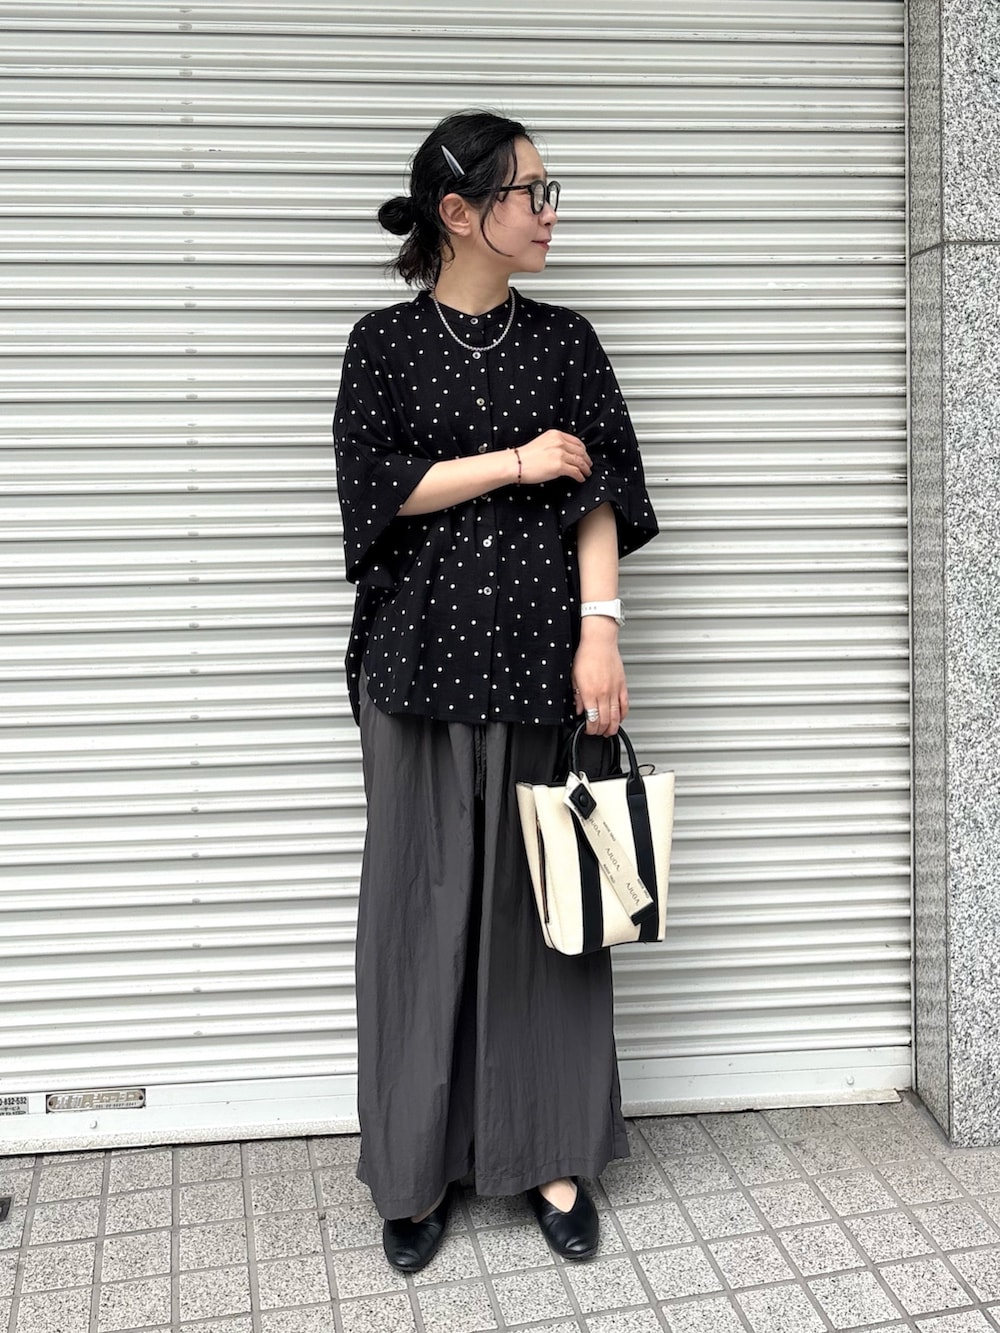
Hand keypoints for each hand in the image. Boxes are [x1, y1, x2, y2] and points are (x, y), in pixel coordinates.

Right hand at [518, 430, 591, 484]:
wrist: (516, 463)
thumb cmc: (526, 456)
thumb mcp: (543, 442)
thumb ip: (555, 444)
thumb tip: (566, 453)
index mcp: (556, 434)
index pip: (576, 441)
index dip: (583, 450)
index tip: (584, 455)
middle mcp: (560, 442)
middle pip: (580, 451)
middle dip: (586, 459)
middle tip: (588, 465)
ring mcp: (560, 454)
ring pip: (580, 462)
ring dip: (585, 469)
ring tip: (587, 473)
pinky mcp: (559, 466)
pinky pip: (575, 472)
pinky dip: (580, 476)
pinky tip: (580, 479)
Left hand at [571, 621, 627, 736]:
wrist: (599, 642)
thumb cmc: (586, 655)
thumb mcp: (574, 677)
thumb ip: (577, 696)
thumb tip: (578, 710)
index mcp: (589, 692)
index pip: (592, 718)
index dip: (590, 729)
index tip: (588, 730)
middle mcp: (603, 693)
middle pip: (605, 720)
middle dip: (600, 731)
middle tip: (597, 733)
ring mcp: (614, 690)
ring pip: (617, 716)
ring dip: (613, 727)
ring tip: (609, 732)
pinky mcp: (622, 685)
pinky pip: (625, 705)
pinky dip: (623, 714)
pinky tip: (620, 719)